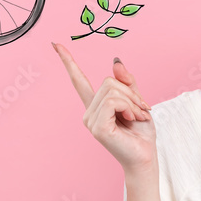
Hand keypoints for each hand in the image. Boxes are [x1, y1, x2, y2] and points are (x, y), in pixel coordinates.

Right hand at [53, 42, 156, 172]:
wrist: (145, 156)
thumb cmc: (141, 133)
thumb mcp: (136, 101)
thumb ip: (126, 82)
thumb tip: (115, 61)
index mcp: (95, 106)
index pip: (78, 81)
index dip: (67, 61)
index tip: (55, 44)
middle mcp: (89, 113)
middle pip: (108, 81)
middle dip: (130, 92)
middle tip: (141, 110)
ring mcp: (91, 121)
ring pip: (112, 91)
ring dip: (132, 101)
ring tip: (137, 116)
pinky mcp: (98, 128)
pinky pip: (113, 102)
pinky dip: (128, 107)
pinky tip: (132, 118)